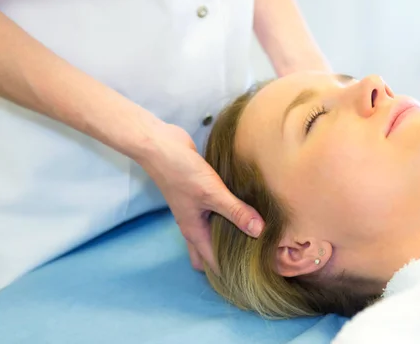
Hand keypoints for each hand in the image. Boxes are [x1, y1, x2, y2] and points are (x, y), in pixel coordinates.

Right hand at [137, 123, 263, 271]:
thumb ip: (236, 212)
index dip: (229, 271)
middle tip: (253, 256)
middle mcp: (194, 223)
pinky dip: (228, 215)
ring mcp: (196, 209)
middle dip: (227, 258)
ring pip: (213, 231)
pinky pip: (216, 212)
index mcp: (194, 231)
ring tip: (254, 234)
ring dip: (229, 234)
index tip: (252, 274)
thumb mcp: (212, 193)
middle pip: (208, 252)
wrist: (160, 145)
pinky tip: (244, 207)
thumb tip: (259, 232)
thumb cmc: (181, 172)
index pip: (212, 263)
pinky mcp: (201, 194)